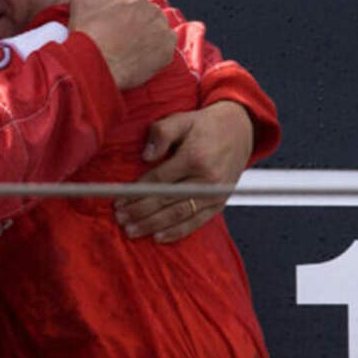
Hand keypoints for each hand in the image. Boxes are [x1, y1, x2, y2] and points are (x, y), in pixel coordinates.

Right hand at [69, 0, 174, 89]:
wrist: (95, 66)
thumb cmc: (89, 35)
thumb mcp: (80, 1)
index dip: (119, 7)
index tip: (112, 18)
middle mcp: (151, 7)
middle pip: (145, 11)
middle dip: (134, 20)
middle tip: (118, 35)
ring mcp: (160, 29)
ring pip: (156, 28)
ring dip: (146, 34)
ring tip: (128, 47)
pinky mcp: (166, 49)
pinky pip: (165, 46)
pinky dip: (155, 51)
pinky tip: (139, 56)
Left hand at [113, 101, 253, 242]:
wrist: (239, 131)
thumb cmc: (205, 125)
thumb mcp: (181, 119)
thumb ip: (161, 133)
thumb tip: (146, 156)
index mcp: (195, 158)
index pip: (158, 180)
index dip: (136, 192)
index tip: (117, 201)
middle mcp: (207, 180)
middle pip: (166, 200)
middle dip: (140, 212)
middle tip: (120, 219)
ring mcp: (214, 194)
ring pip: (179, 215)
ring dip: (153, 225)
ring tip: (131, 230)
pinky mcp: (220, 203)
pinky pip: (197, 222)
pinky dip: (177, 232)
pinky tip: (158, 237)